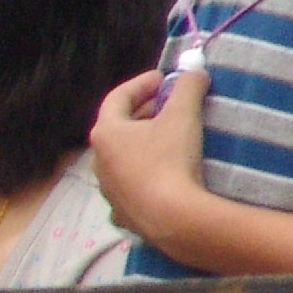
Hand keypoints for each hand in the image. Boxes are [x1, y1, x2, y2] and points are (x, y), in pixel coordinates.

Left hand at [88, 67, 211, 252]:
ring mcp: (108, 190)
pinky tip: (165, 174)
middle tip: (170, 105)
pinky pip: (132, 186)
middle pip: (119, 128)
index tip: (164, 78)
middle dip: (144, 113)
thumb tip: (194, 72)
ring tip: (170, 137)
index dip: (141, 83)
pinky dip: (146, 173)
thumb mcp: (183, 115)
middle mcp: (98, 161)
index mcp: (105, 133)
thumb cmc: (171, 160)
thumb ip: (187, 87)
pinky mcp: (123, 213)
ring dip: (144, 144)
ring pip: (124, 159)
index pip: (118, 97)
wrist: (173, 219)